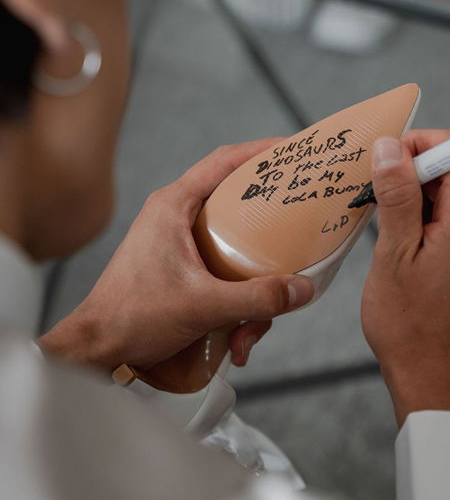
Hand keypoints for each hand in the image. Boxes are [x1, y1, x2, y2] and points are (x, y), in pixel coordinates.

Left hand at [41, 140, 313, 386]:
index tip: (295, 150)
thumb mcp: (203, 306)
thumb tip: (302, 289)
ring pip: (236, 251)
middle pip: (238, 207)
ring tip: (249, 331)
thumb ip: (256, 298)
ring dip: (252, 294)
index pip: (224, 161)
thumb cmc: (131, 318)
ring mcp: (178, 244)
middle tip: (298, 237)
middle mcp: (176, 217)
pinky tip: (237, 340)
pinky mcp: (182, 269)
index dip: (262, 151)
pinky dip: (237, 305)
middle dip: (269, 238)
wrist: (96, 349)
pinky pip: (224, 275)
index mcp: (173, 206)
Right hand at [361, 131, 449, 433]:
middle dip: (411, 173)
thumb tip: (391, 147)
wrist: (435, 381)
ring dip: (414, 200)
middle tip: (371, 194)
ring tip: (380, 226)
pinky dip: (424, 222)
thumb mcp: (393, 255)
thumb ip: (396, 196)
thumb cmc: (410, 328)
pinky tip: (396, 245)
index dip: (422, 144)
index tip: (386, 158)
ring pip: (449, 199)